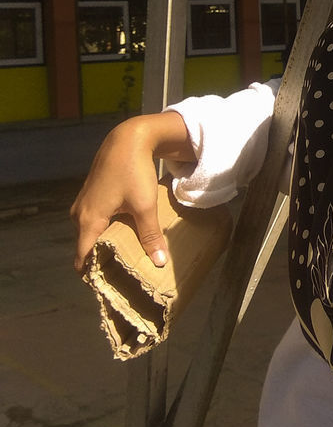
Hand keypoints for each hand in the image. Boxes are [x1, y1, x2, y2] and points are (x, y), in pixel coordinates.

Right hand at [71, 111, 192, 271]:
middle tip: (121, 275)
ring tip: (124, 257)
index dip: (93, 274)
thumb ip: (150, 235)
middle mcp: (79, 215)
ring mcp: (83, 204)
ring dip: (104, 244)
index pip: (83, 258)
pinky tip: (123, 234)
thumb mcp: (144, 206)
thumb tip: (159, 262)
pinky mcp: (91, 195)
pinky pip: (94, 220)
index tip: (108, 287)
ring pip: (90, 233)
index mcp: (88, 221)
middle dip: (101, 261)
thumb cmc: (134, 172)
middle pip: (86, 246)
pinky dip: (105, 230)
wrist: (127, 139)